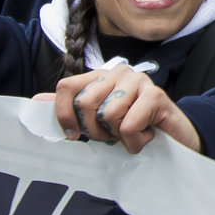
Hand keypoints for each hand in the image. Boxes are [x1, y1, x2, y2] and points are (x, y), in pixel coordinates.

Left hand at [50, 65, 199, 153]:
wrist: (178, 138)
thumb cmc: (136, 128)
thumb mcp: (99, 121)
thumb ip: (70, 109)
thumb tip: (36, 102)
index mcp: (101, 76)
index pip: (67, 86)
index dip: (63, 114)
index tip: (73, 136)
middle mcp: (118, 73)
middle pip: (84, 103)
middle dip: (95, 130)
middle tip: (112, 137)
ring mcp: (138, 81)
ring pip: (107, 115)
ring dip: (118, 137)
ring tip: (132, 135)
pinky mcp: (155, 96)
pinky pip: (128, 126)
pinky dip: (134, 141)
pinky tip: (146, 137)